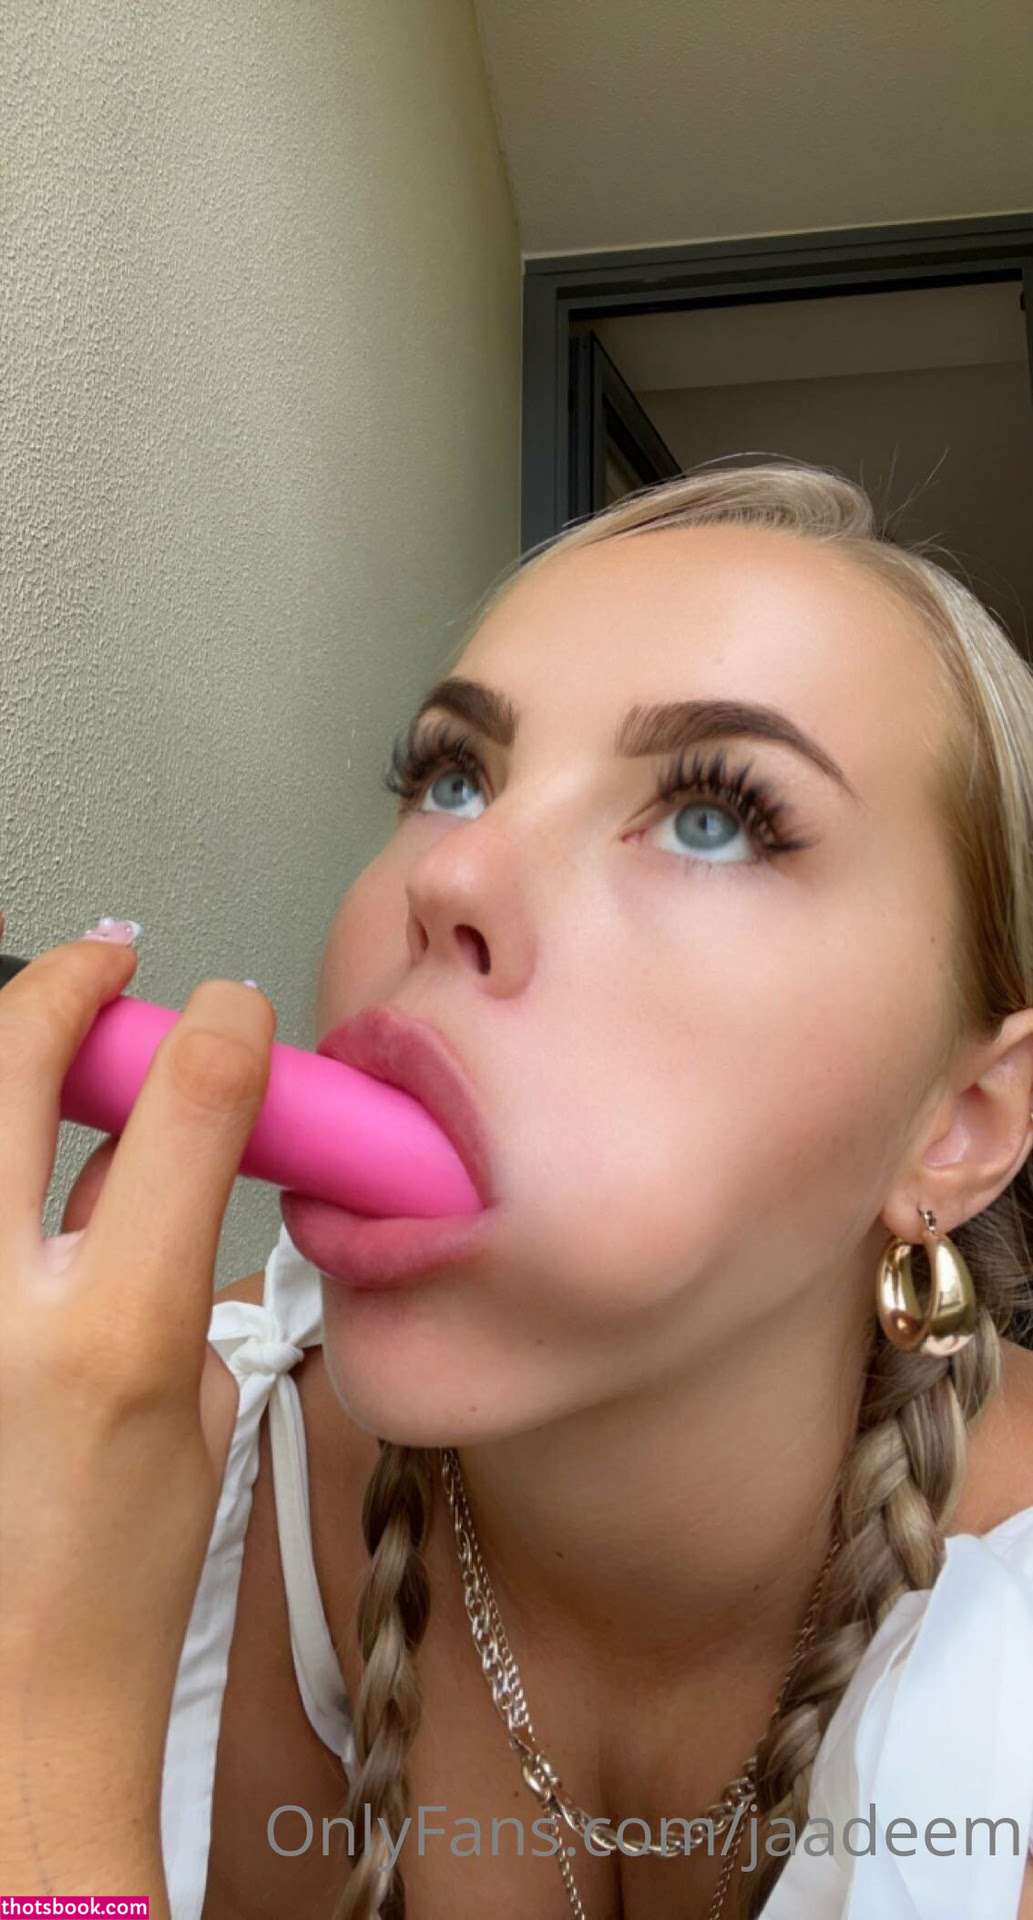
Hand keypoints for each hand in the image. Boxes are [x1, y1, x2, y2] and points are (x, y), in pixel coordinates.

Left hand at [0, 922, 274, 1894]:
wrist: (10, 1694)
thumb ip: (176, 1257)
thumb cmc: (116, 1582)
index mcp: (109, 1335)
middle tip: (108, 966)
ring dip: (8, 1061)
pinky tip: (24, 1164)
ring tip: (50, 1055)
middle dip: (66, 986)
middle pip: (8, 1064)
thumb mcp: (194, 1403)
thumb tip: (150, 1151)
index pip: (183, 1113)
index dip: (220, 1031)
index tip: (234, 1009)